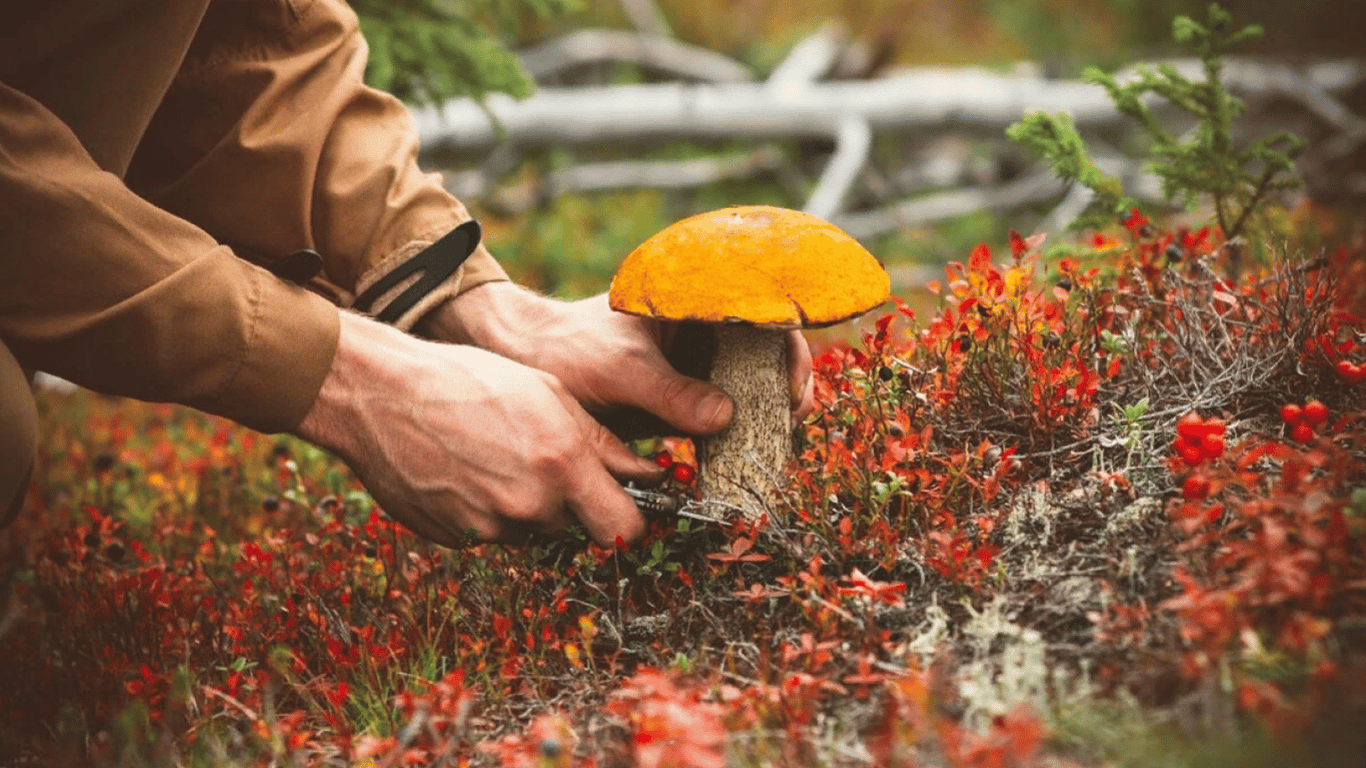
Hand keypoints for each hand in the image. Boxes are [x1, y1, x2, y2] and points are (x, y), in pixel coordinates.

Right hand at [295, 312, 661, 547]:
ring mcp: (489, 527)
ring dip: (525, 505)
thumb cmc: (468, 379)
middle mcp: (530, 505)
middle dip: (570, 502)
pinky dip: (485, 510)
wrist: (381, 394)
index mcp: (562, 464)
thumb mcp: (549, 392)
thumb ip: (604, 441)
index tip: (621, 502)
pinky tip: (464, 469)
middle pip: (575, 528)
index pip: (625, 528)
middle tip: (540, 458)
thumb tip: (649, 473)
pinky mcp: (455, 538)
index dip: (627, 517)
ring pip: (530, 529)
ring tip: (494, 455)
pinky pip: (488, 532)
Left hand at [422, 282, 815, 430]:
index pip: (767, 316)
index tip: (792, 390)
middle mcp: (702, 329)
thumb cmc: (566, 348)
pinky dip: (734, 435)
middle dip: (783, 390)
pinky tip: (737, 458)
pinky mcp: (680, 396)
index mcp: (695, 301)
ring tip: (767, 448)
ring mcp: (692, 363)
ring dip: (762, 417)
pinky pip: (720, 415)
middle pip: (767, 355)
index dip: (791, 351)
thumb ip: (672, 394)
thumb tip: (726, 418)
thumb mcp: (620, 370)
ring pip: (748, 388)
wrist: (522, 362)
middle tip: (787, 425)